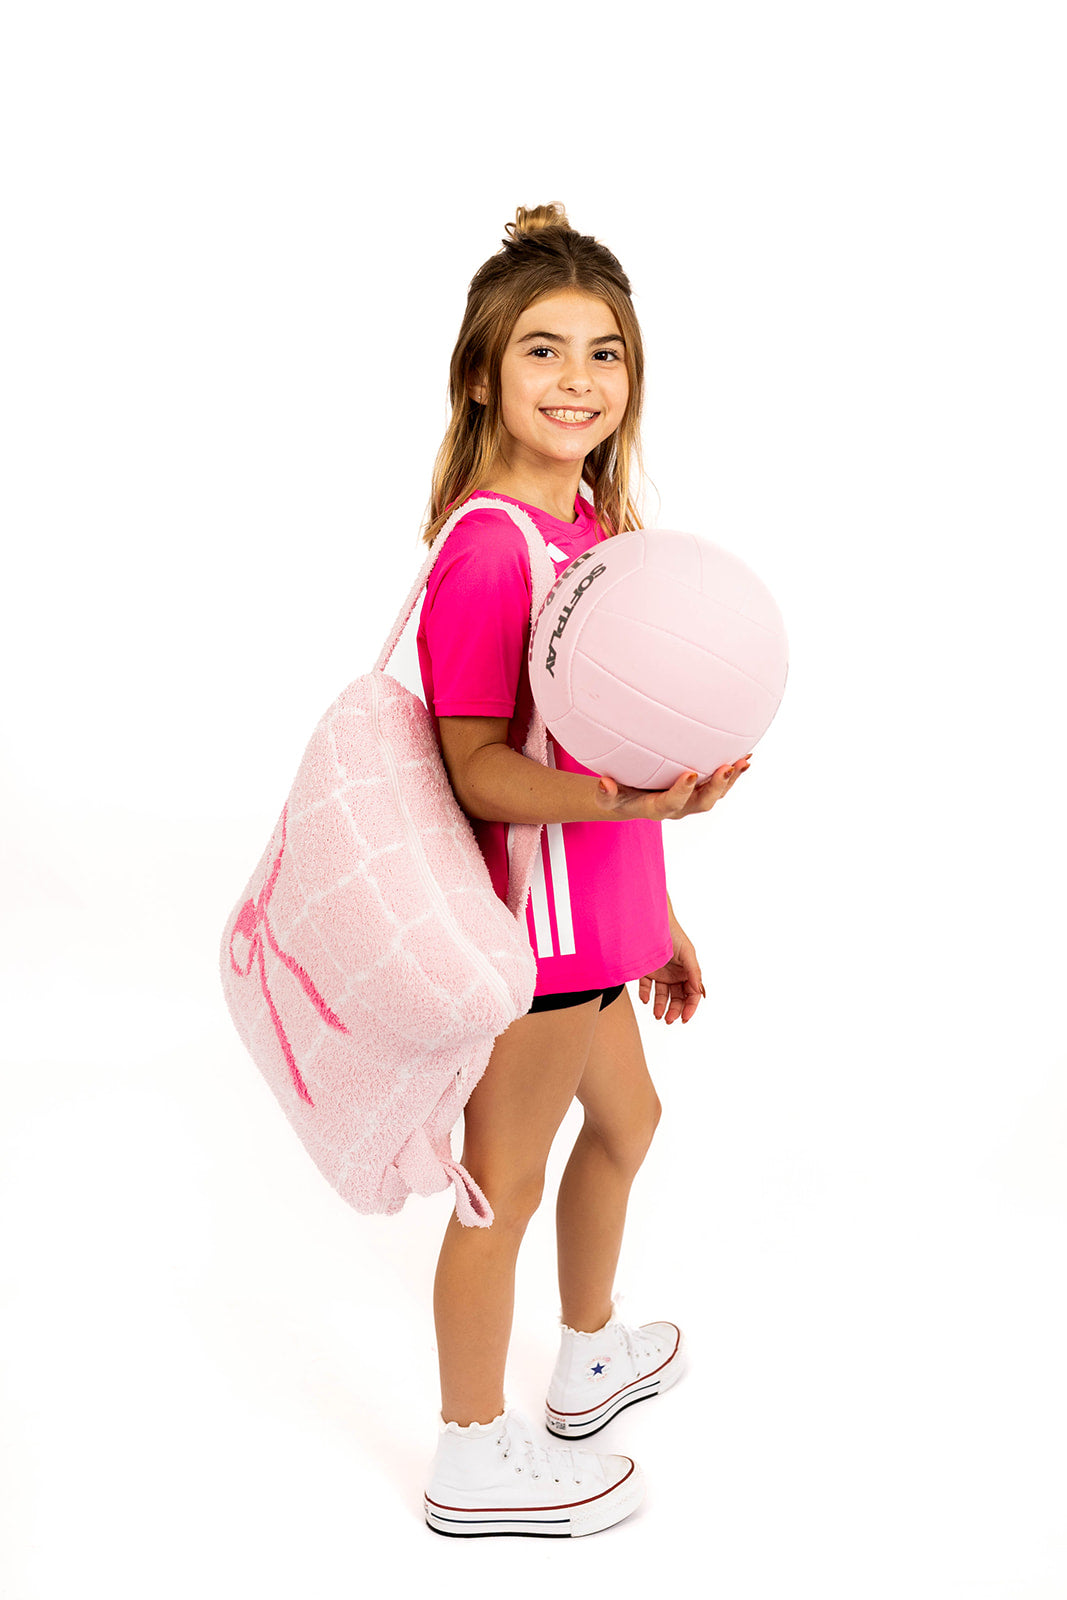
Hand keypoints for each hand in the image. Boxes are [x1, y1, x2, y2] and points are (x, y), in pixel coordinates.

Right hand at [593, 756, 751, 820]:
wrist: (631, 800)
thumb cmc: (619, 794)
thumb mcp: (609, 796)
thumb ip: (605, 793)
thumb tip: (604, 782)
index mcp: (657, 808)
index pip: (670, 803)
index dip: (682, 791)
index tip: (690, 774)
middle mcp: (679, 806)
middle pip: (702, 802)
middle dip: (717, 786)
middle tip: (726, 767)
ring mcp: (692, 799)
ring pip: (716, 793)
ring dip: (731, 778)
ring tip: (744, 760)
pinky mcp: (700, 790)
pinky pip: (720, 783)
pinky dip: (733, 772)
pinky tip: (746, 755)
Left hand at [638, 909, 705, 1023]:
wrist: (650, 922)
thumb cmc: (672, 934)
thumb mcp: (687, 952)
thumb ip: (694, 972)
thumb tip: (698, 992)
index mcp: (688, 972)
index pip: (692, 994)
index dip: (690, 1007)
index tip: (685, 1018)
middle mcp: (675, 975)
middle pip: (677, 998)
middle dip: (675, 1010)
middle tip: (669, 1020)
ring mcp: (661, 974)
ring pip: (662, 996)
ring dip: (660, 1006)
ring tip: (657, 1015)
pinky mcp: (646, 972)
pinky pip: (645, 987)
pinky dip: (645, 994)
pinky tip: (645, 999)